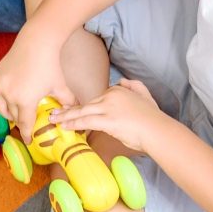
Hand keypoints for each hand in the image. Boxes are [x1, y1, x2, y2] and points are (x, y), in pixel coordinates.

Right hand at [0, 30, 74, 127]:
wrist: (36, 43)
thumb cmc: (49, 65)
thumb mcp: (60, 86)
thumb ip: (67, 102)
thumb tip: (73, 112)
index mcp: (25, 101)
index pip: (24, 124)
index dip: (27, 134)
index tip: (28, 141)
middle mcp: (9, 95)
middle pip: (12, 116)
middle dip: (19, 122)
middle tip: (25, 124)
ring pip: (1, 107)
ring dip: (8, 112)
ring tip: (16, 112)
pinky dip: (2, 97)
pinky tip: (11, 95)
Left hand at [48, 80, 164, 155]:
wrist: (158, 130)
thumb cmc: (153, 118)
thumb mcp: (145, 95)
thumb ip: (134, 85)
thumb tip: (122, 80)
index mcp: (118, 90)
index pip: (96, 100)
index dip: (81, 107)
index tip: (70, 110)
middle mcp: (111, 96)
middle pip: (85, 104)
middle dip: (68, 109)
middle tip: (54, 113)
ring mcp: (108, 108)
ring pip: (82, 112)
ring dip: (66, 116)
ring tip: (54, 120)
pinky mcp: (107, 120)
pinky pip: (86, 121)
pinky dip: (73, 123)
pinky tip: (64, 126)